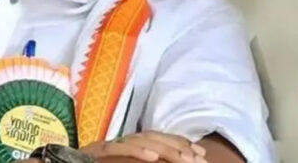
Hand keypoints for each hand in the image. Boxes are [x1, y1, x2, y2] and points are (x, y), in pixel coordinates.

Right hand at [80, 131, 207, 162]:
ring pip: (141, 141)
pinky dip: (137, 152)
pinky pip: (118, 148)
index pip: (158, 139)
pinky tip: (153, 159)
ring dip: (165, 149)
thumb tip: (160, 161)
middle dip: (179, 147)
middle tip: (198, 159)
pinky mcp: (96, 151)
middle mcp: (120, 142)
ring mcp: (108, 145)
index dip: (180, 143)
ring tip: (184, 159)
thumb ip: (142, 161)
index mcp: (128, 146)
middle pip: (154, 137)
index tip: (201, 154)